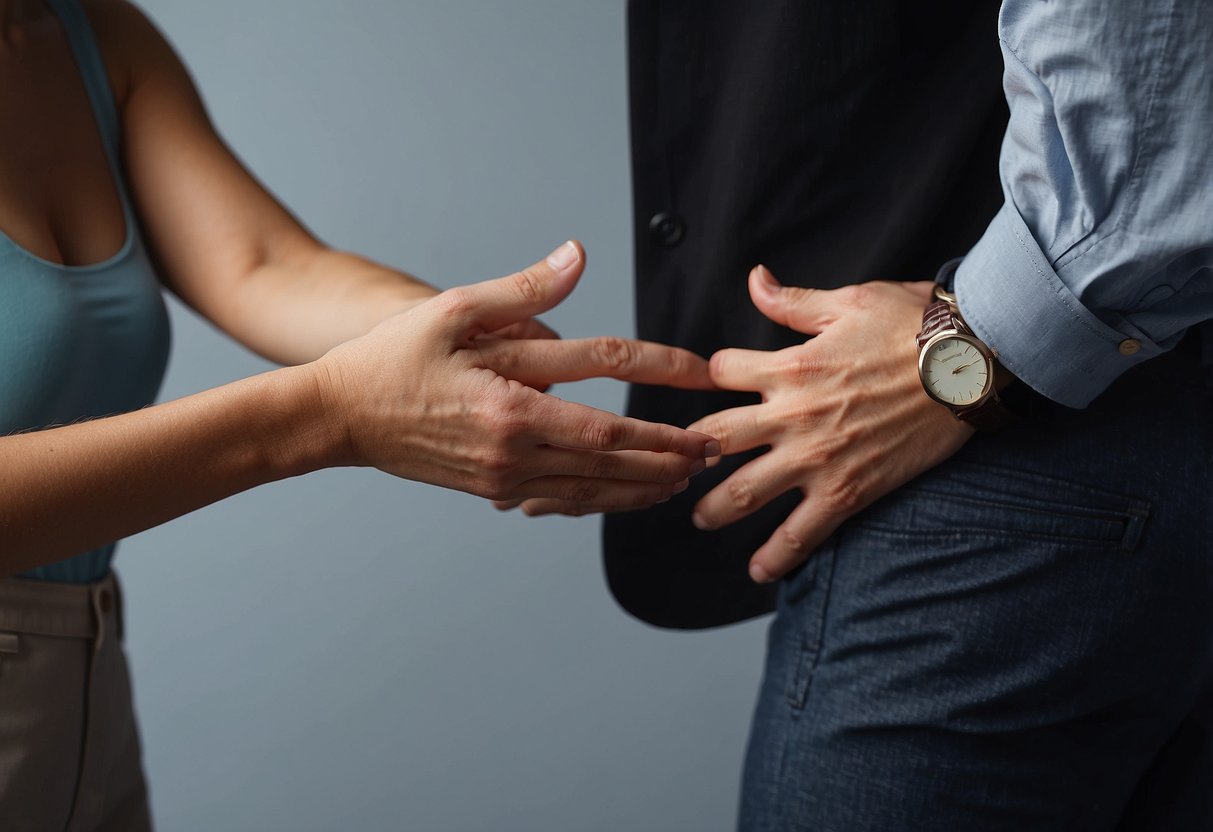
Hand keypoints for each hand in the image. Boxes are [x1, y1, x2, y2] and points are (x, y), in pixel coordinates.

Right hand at [311, 241, 718, 507]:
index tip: (704, 382)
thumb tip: (578, 256)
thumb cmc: (392, 360)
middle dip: (670, 452)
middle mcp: (514, 447)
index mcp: (510, 401)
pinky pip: (562, 499)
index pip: (608, 396)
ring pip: (593, 487)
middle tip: (715, 448)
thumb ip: (522, 291)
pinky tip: (625, 494)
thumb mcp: (452, 311)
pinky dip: (602, 498)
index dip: (663, 389)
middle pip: (614, 454)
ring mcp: (504, 475)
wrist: (339, 418)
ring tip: (685, 478)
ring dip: (645, 483)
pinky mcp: (493, 489)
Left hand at [687, 265, 973, 582]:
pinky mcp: (846, 491)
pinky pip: (801, 532)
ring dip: (714, 509)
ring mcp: (815, 458)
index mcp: (788, 364)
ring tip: (702, 517)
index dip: (712, 374)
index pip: (721, 371)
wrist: (969, 366)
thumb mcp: (848, 301)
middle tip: (679, 465)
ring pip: (743, 492)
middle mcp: (790, 414)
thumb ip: (793, 301)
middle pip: (714, 438)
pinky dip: (776, 556)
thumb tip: (755, 280)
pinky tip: (759, 570)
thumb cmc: (913, 326)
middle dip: (689, 453)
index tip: (714, 385)